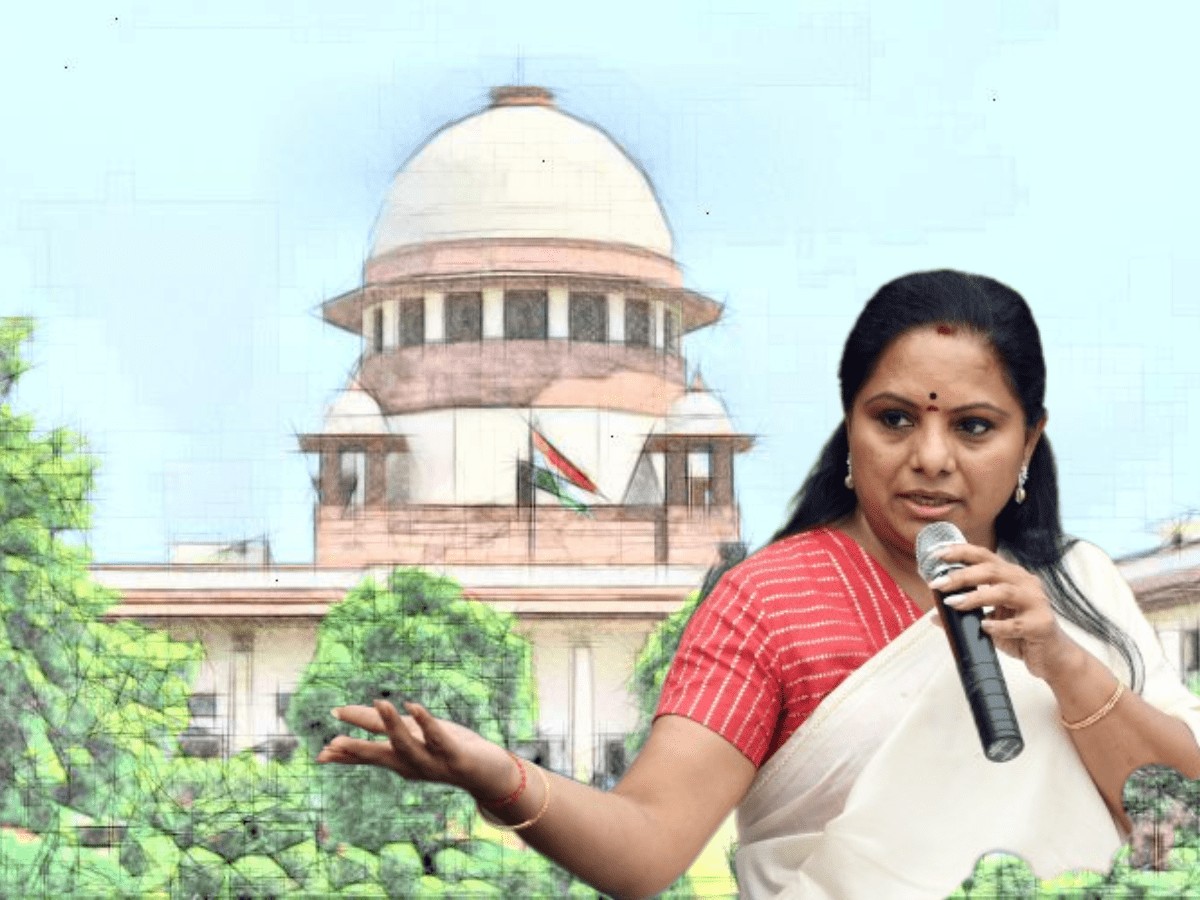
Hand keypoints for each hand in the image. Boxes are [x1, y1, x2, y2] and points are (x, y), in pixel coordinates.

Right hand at [316, 700, 519, 802]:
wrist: (488, 772)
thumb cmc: (447, 749)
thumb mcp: (413, 736)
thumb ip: (383, 728)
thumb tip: (348, 715)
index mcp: (401, 761)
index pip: (368, 758)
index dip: (345, 756)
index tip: (320, 756)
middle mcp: (413, 765)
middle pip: (381, 757)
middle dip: (358, 750)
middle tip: (333, 744)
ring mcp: (433, 762)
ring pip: (408, 745)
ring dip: (393, 725)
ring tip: (379, 702)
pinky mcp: (455, 756)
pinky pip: (438, 738)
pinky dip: (426, 722)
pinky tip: (414, 705)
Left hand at [927, 543, 1085, 684]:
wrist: (1052, 657)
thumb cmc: (1020, 633)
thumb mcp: (989, 620)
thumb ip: (967, 613)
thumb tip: (935, 616)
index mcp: (1011, 576)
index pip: (984, 556)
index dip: (960, 552)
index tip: (937, 555)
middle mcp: (1025, 583)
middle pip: (991, 570)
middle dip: (961, 575)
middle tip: (938, 584)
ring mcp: (1036, 603)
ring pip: (1004, 592)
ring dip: (975, 596)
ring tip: (954, 603)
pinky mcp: (1042, 624)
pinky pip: (1017, 624)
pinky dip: (998, 626)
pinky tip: (984, 627)